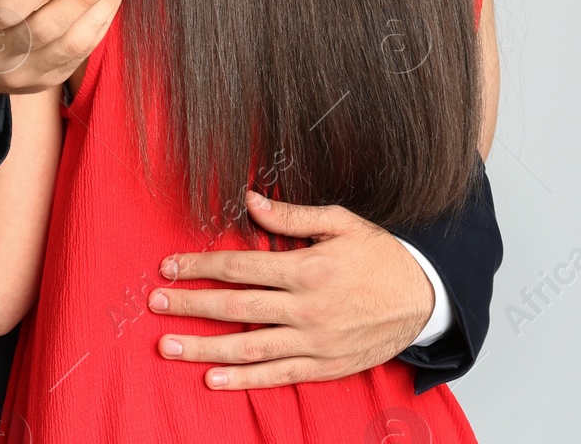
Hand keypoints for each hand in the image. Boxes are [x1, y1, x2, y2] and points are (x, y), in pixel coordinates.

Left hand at [148, 191, 433, 389]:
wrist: (425, 300)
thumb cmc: (379, 256)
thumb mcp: (341, 223)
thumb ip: (292, 215)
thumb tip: (249, 201)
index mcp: (307, 269)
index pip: (239, 268)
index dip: (200, 266)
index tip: (169, 267)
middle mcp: (307, 309)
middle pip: (236, 308)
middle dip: (190, 306)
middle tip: (156, 304)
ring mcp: (315, 342)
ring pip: (250, 347)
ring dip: (205, 348)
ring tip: (169, 347)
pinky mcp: (326, 366)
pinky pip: (278, 374)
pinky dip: (244, 379)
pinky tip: (213, 379)